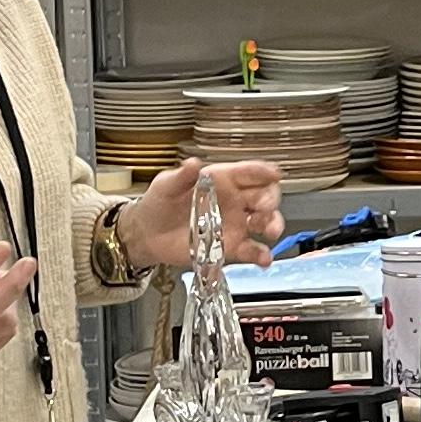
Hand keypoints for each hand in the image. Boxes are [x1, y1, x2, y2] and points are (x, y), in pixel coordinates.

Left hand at [117, 157, 284, 273]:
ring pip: (264, 222)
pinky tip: (263, 258)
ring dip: (273, 224)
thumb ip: (181, 176)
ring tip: (270, 231)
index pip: (248, 172)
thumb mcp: (166, 185)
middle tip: (265, 207)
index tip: (273, 174)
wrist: (147, 234)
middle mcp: (234, 201)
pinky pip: (252, 250)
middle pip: (264, 196)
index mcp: (222, 180)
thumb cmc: (158, 204)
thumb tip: (193, 163)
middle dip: (270, 200)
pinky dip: (261, 255)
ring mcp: (235, 224)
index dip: (263, 172)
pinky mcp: (231, 247)